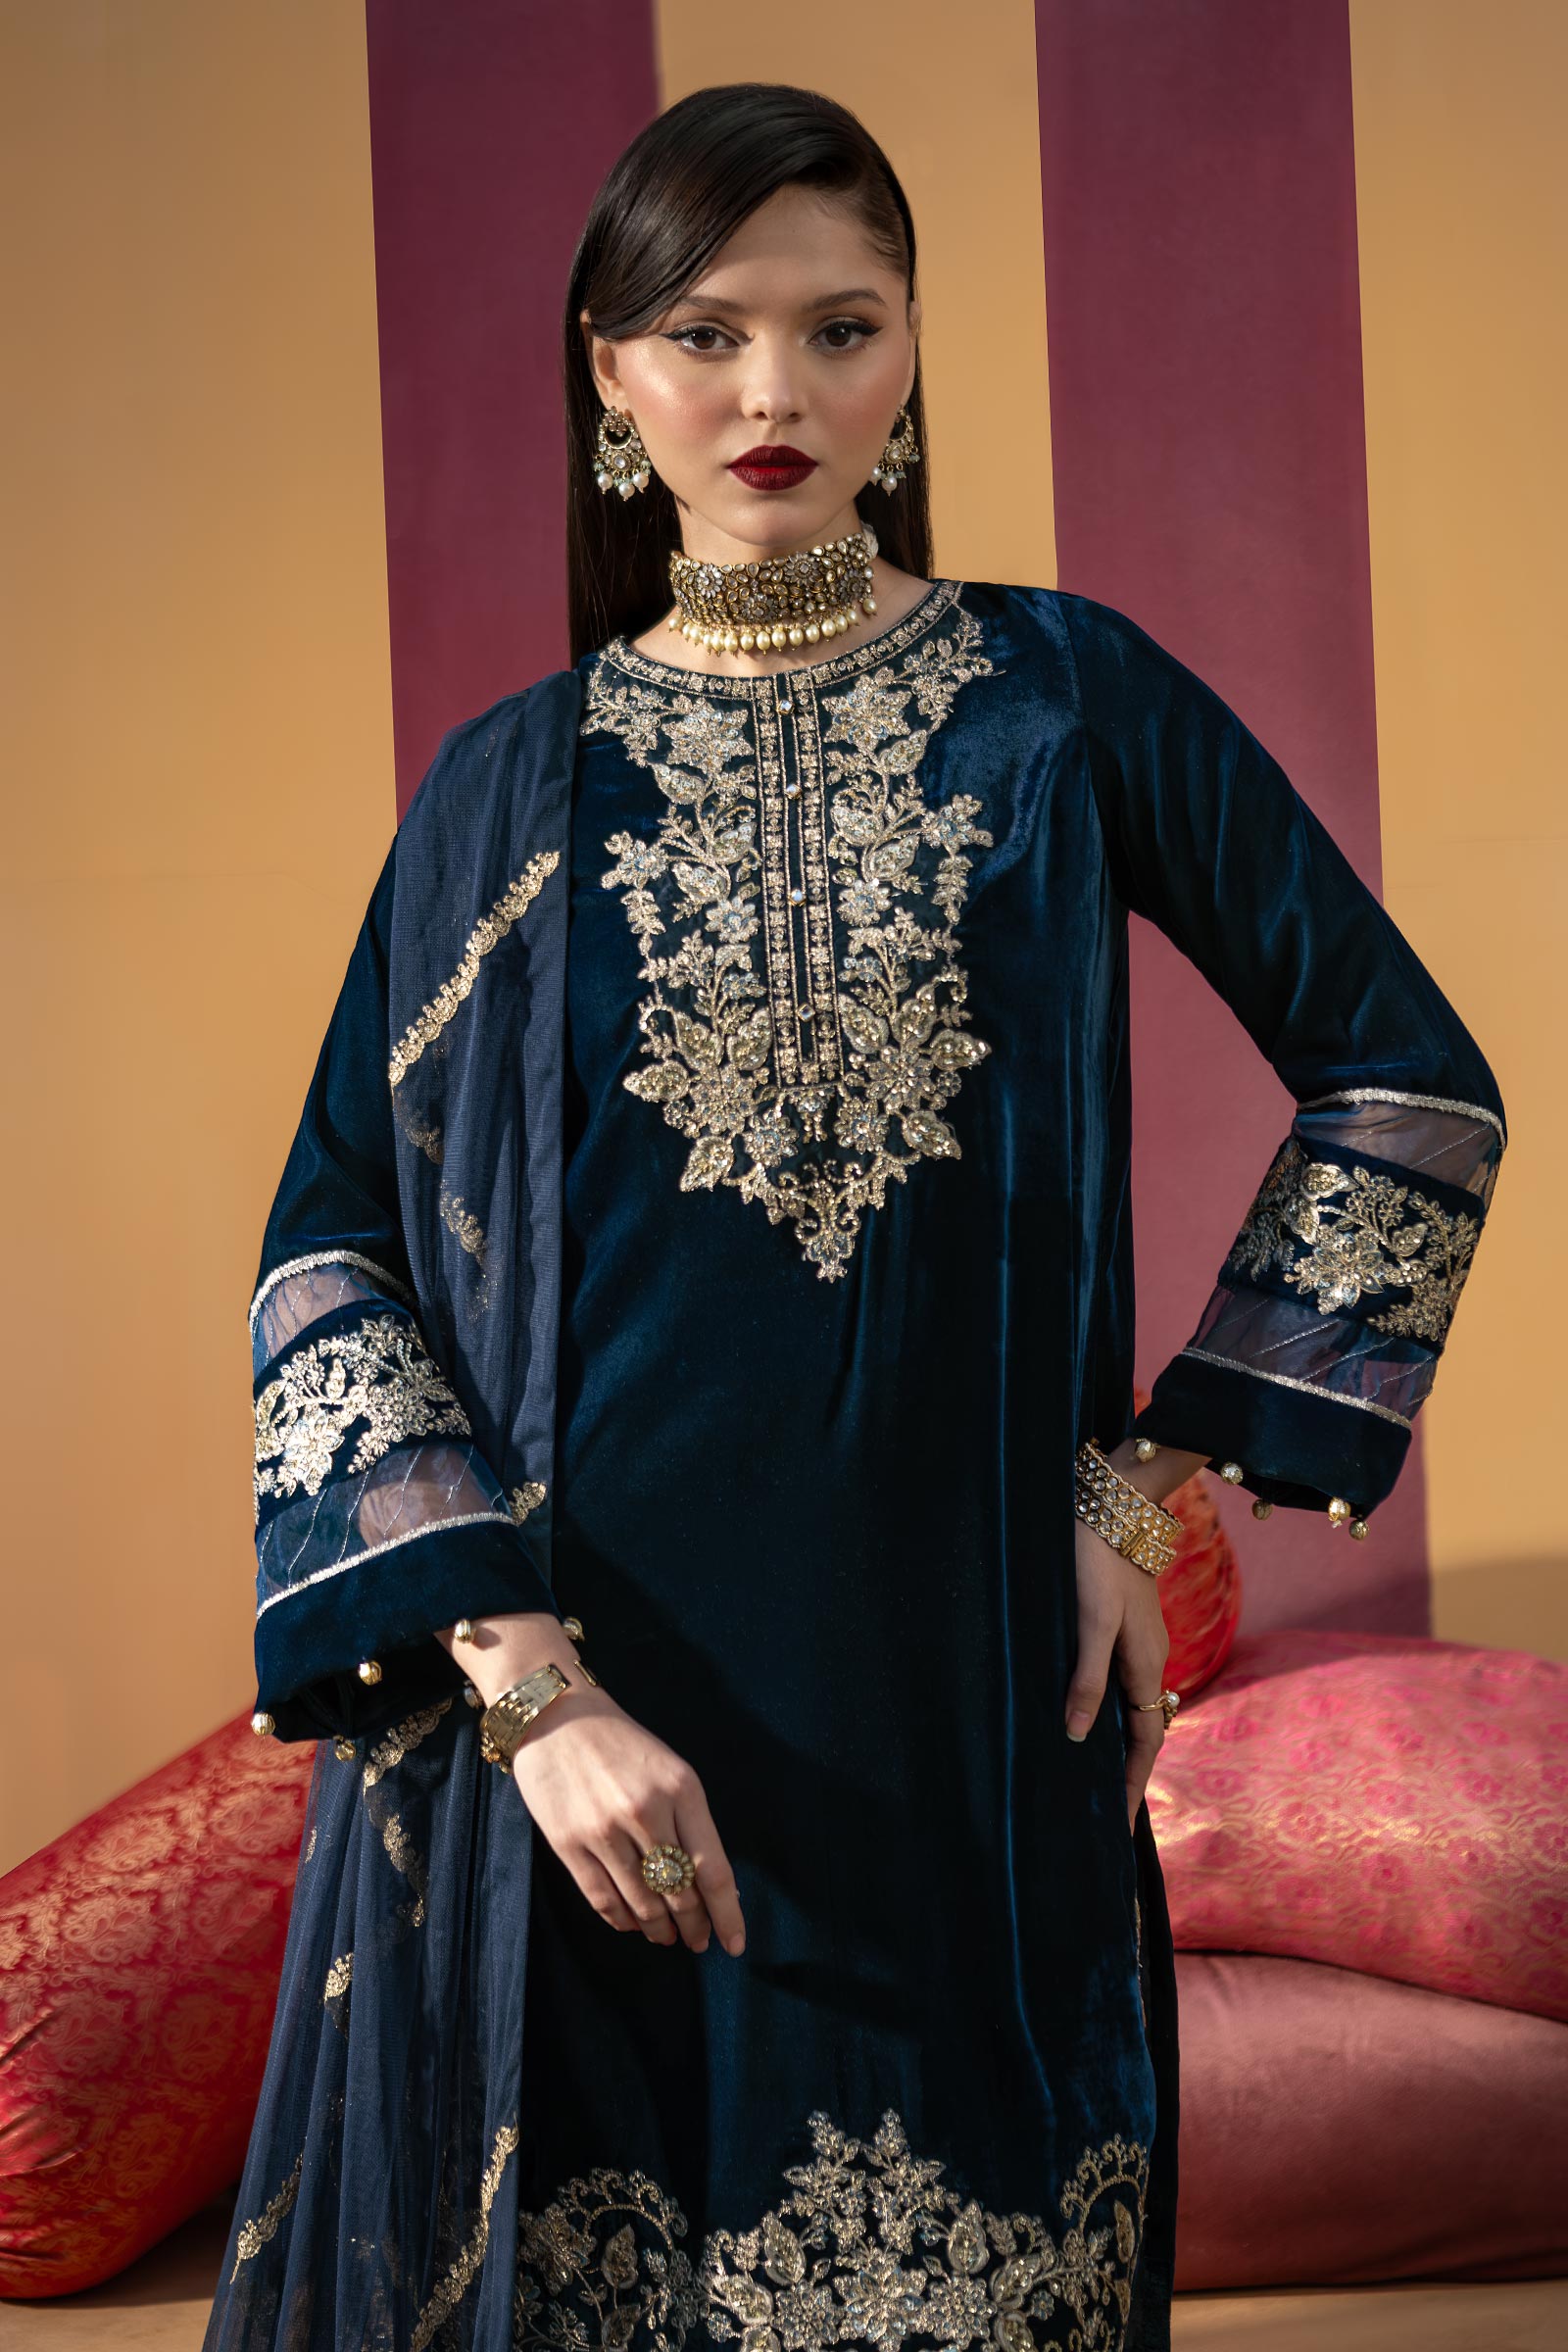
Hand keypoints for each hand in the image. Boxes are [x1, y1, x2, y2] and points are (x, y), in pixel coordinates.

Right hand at [506, 1677, 747, 1958]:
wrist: (555, 1716)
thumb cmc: (621, 1744)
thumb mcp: (670, 1770)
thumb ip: (690, 1821)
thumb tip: (710, 1884)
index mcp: (681, 1789)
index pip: (712, 1868)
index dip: (726, 1914)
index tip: (735, 1944)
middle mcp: (646, 1811)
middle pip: (679, 1891)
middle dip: (694, 1925)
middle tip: (698, 1941)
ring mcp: (604, 1829)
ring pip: (642, 1902)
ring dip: (658, 1928)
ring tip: (666, 1936)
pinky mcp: (568, 1843)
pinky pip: (602, 1898)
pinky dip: (622, 1920)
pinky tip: (632, 1924)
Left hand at [1065, 1515, 1172, 1832]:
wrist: (1115, 1504)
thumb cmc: (1098, 1560)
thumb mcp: (1090, 1622)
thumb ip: (1086, 1678)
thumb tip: (1076, 1736)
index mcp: (1145, 1667)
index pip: (1145, 1742)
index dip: (1132, 1784)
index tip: (1117, 1825)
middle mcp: (1149, 1660)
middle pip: (1142, 1730)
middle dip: (1127, 1772)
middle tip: (1103, 1812)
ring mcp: (1140, 1643)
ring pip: (1133, 1706)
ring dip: (1119, 1743)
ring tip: (1094, 1774)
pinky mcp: (1126, 1626)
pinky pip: (1122, 1683)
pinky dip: (1111, 1711)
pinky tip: (1089, 1714)